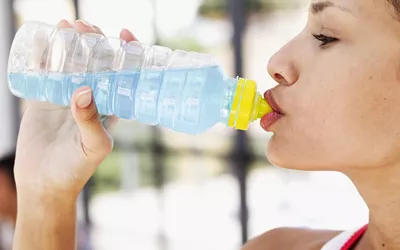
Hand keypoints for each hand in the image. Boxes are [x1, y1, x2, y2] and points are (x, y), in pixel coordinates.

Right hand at [13, 20, 137, 199]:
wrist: (44, 182)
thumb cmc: (75, 169)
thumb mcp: (92, 147)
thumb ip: (91, 122)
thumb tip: (85, 90)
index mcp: (111, 106)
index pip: (124, 74)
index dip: (127, 53)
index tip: (124, 34)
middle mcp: (92, 98)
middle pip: (97, 62)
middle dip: (95, 41)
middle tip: (86, 26)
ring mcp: (68, 96)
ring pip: (72, 63)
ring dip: (71, 43)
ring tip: (66, 26)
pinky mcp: (45, 98)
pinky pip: (45, 72)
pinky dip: (44, 56)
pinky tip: (43, 42)